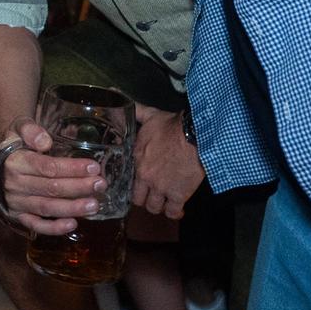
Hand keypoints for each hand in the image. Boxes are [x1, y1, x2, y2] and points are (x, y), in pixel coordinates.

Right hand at [0, 118, 105, 235]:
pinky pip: (36, 226)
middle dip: (78, 187)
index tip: (93, 167)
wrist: (0, 163)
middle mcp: (14, 184)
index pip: (47, 167)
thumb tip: (45, 141)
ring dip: (72, 208)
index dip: (72, 168)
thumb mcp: (18, 128)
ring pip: (47, 208)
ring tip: (94, 205)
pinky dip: (54, 228)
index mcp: (16, 162)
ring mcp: (16, 203)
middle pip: (51, 188)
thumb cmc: (16, 144)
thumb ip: (30, 129)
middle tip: (100, 184)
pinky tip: (73, 224)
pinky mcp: (18, 217)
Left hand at [131, 105, 202, 219]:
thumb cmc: (172, 126)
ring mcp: (161, 188)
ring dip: (159, 206)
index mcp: (136, 160)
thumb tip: (116, 96)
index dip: (133, 184)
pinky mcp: (178, 195)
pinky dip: (175, 213)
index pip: (127, 181)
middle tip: (151, 195)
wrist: (195, 136)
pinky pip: (173, 212)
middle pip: (138, 199)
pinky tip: (178, 210)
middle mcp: (145, 177)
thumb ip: (134, 111)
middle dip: (144, 199)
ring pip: (154, 208)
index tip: (139, 184)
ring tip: (165, 201)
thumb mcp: (150, 116)